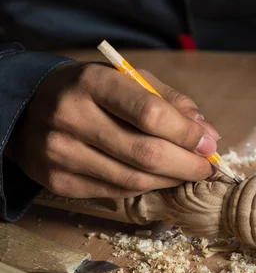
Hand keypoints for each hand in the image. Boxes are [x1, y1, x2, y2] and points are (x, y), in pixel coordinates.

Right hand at [6, 62, 219, 197]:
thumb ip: (170, 102)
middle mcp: (71, 116)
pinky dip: (146, 187)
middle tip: (208, 168)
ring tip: (188, 173)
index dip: (186, 134)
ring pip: (133, 179)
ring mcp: (60, 152)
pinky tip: (157, 177)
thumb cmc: (92, 91)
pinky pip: (117, 192)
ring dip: (171, 180)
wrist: (29, 108)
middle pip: (145, 153)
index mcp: (93, 82)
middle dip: (187, 165)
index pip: (150, 114)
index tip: (209, 144)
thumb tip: (208, 134)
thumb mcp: (128, 80)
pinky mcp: (58, 181)